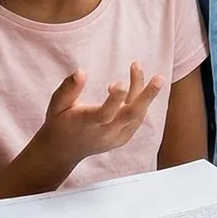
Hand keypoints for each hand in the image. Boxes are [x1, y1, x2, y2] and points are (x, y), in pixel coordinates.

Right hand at [31, 65, 162, 168]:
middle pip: (131, 115)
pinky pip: (137, 119)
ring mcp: (116, 138)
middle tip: (160, 78)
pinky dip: (138, 101)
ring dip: (143, 92)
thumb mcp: (56, 104)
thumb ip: (68, 88)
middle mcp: (105, 133)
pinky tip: (131, 85)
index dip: (116, 97)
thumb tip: (81, 71)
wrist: (63, 150)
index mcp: (88, 124)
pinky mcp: (123, 139)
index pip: (106, 112)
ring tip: (136, 67)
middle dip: (147, 96)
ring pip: (137, 114)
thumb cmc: (60, 122)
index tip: (121, 81)